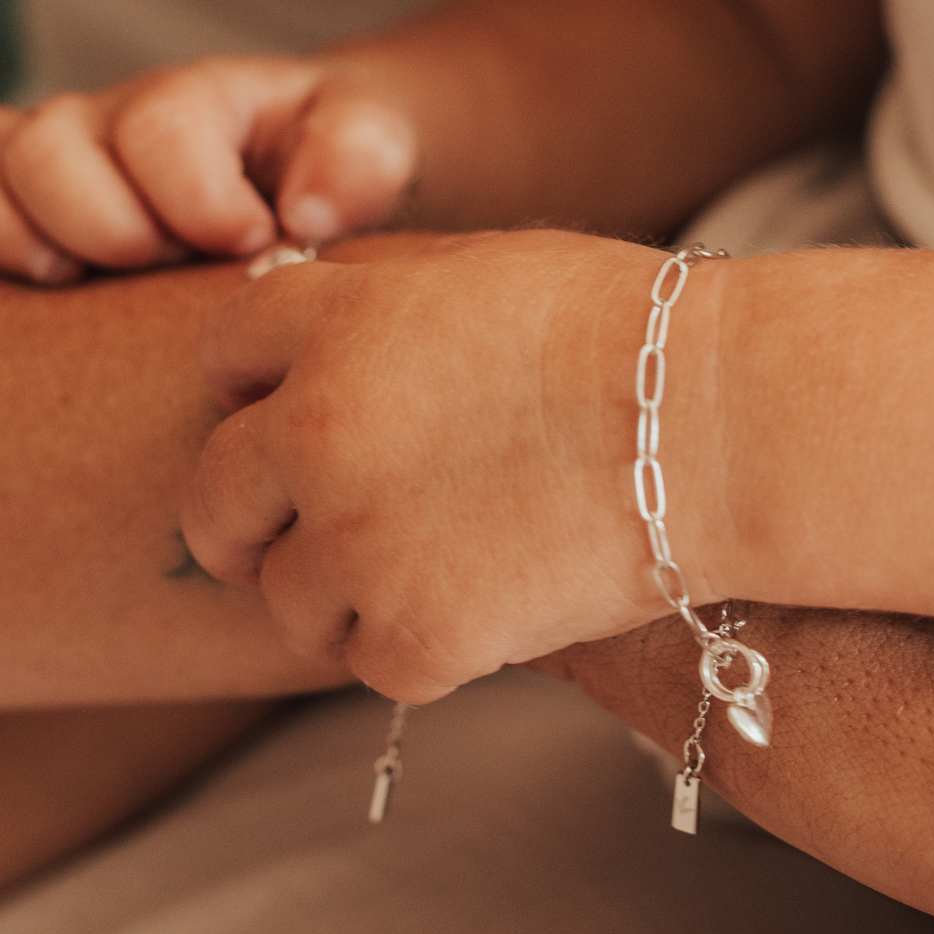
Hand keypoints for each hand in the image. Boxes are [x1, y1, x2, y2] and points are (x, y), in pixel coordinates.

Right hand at [0, 56, 419, 282]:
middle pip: (51, 141)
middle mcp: (112, 117)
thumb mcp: (371, 144)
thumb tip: (307, 212)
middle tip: (165, 265)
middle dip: (105, 219)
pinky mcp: (14, 199)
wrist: (304, 175)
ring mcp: (55, 154)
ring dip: (25, 232)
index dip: (198, 196)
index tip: (252, 242)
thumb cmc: (330, 167)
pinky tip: (41, 286)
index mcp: (201, 97)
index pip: (162, 124)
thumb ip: (360, 157)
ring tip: (86, 282)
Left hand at [182, 231, 726, 699]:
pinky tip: (476, 613)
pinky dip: (415, 649)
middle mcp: (316, 427)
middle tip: (286, 536)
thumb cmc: (624, 330)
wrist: (716, 422)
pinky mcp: (416, 636)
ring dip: (339, 592)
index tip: (278, 413)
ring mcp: (358, 539)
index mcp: (332, 321)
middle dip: (248, 518)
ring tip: (424, 570)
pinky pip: (369, 664)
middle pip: (217, 495)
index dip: (249, 386)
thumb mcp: (481, 270)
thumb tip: (321, 324)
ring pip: (287, 597)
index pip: (224, 352)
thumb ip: (381, 300)